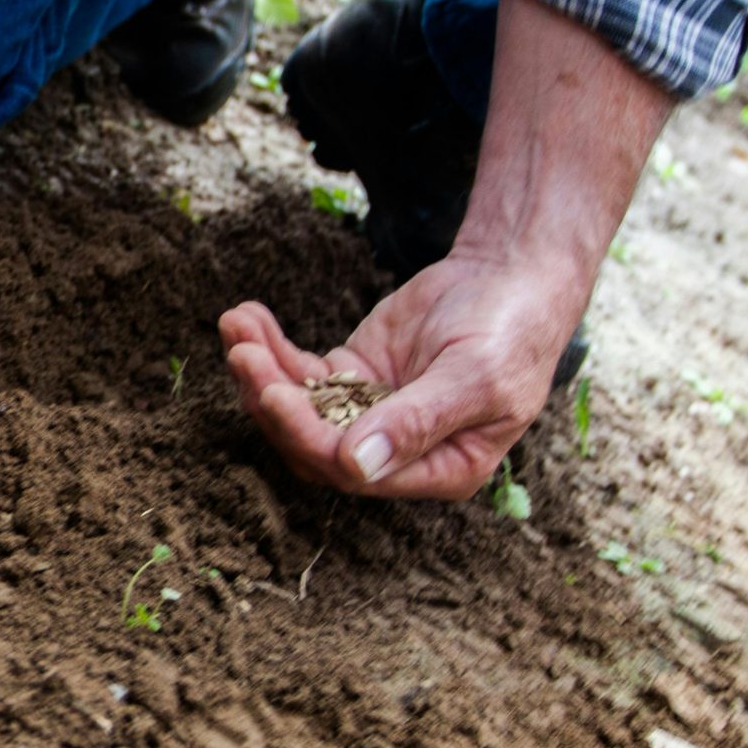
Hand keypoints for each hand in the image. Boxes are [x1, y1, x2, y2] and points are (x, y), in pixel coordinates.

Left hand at [218, 243, 585, 498]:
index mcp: (438, 470)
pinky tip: (246, 317)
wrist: (511, 277)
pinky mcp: (350, 376)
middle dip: (272, 400)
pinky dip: (270, 347)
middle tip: (242, 353)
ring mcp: (367, 413)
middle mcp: (396, 453)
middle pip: (313, 443)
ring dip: (260, 371)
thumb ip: (418, 422)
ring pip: (298, 408)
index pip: (355, 471)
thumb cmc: (510, 332)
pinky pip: (299, 372)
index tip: (275, 393)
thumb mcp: (476, 378)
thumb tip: (357, 466)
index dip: (308, 436)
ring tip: (236, 326)